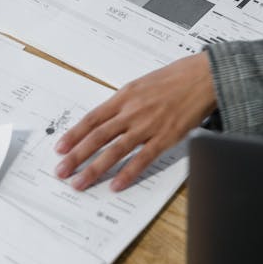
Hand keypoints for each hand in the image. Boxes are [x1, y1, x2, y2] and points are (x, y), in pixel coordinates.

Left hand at [54, 53, 216, 191]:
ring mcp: (147, 125)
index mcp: (124, 96)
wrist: (202, 77)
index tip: (60, 148)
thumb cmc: (174, 78)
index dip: (74, 135)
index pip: (92, 119)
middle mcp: (131, 111)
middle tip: (61, 171)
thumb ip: (124, 102)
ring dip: (95, 168)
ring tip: (79, 182)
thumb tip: (107, 117)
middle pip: (97, 136)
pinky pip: (142, 159)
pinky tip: (115, 185)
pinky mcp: (165, 137)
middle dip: (76, 156)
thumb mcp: (141, 84)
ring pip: (115, 150)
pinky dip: (128, 173)